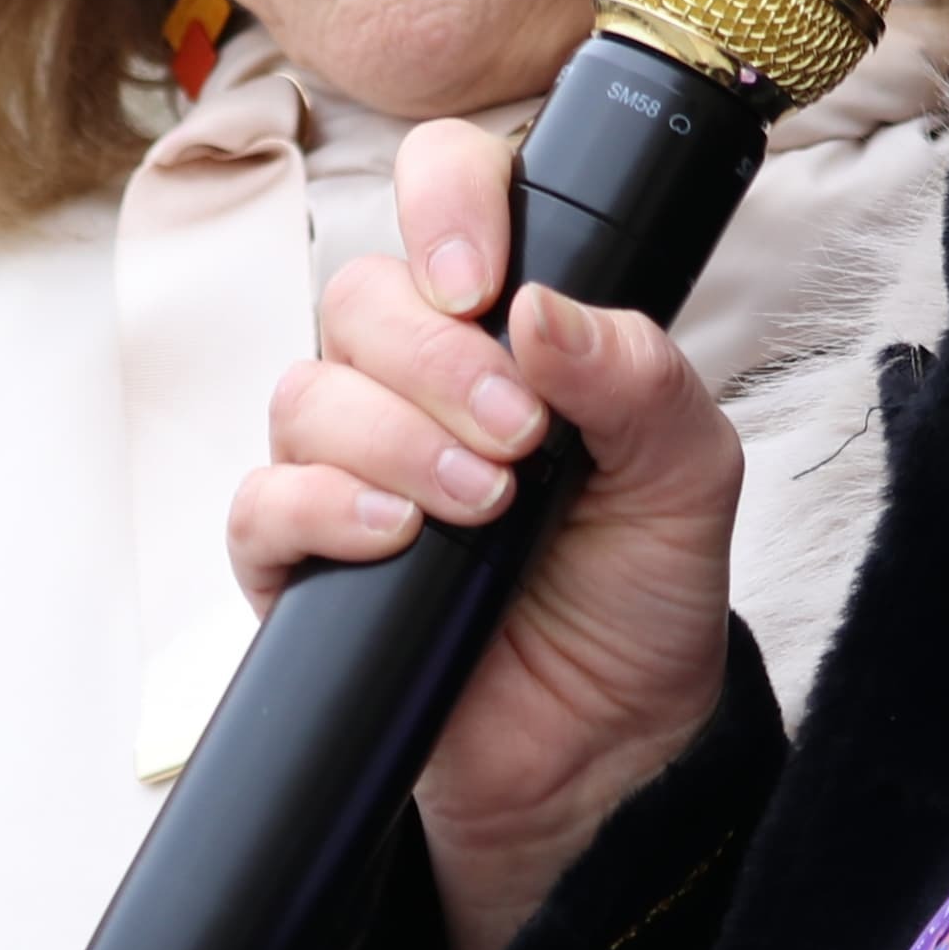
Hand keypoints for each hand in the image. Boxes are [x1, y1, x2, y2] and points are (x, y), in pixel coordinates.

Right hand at [229, 114, 743, 949]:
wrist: (605, 755)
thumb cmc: (638, 602)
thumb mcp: (687, 477)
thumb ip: (639, 376)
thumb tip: (545, 307)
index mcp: (505, 329)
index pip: (443, 194)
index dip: (447, 201)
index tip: (485, 280)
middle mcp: (414, 382)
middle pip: (361, 296)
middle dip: (438, 361)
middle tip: (519, 436)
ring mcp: (347, 467)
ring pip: (309, 391)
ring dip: (398, 440)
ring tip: (482, 508)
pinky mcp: (297, 559)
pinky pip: (261, 501)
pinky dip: (326, 508)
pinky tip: (396, 536)